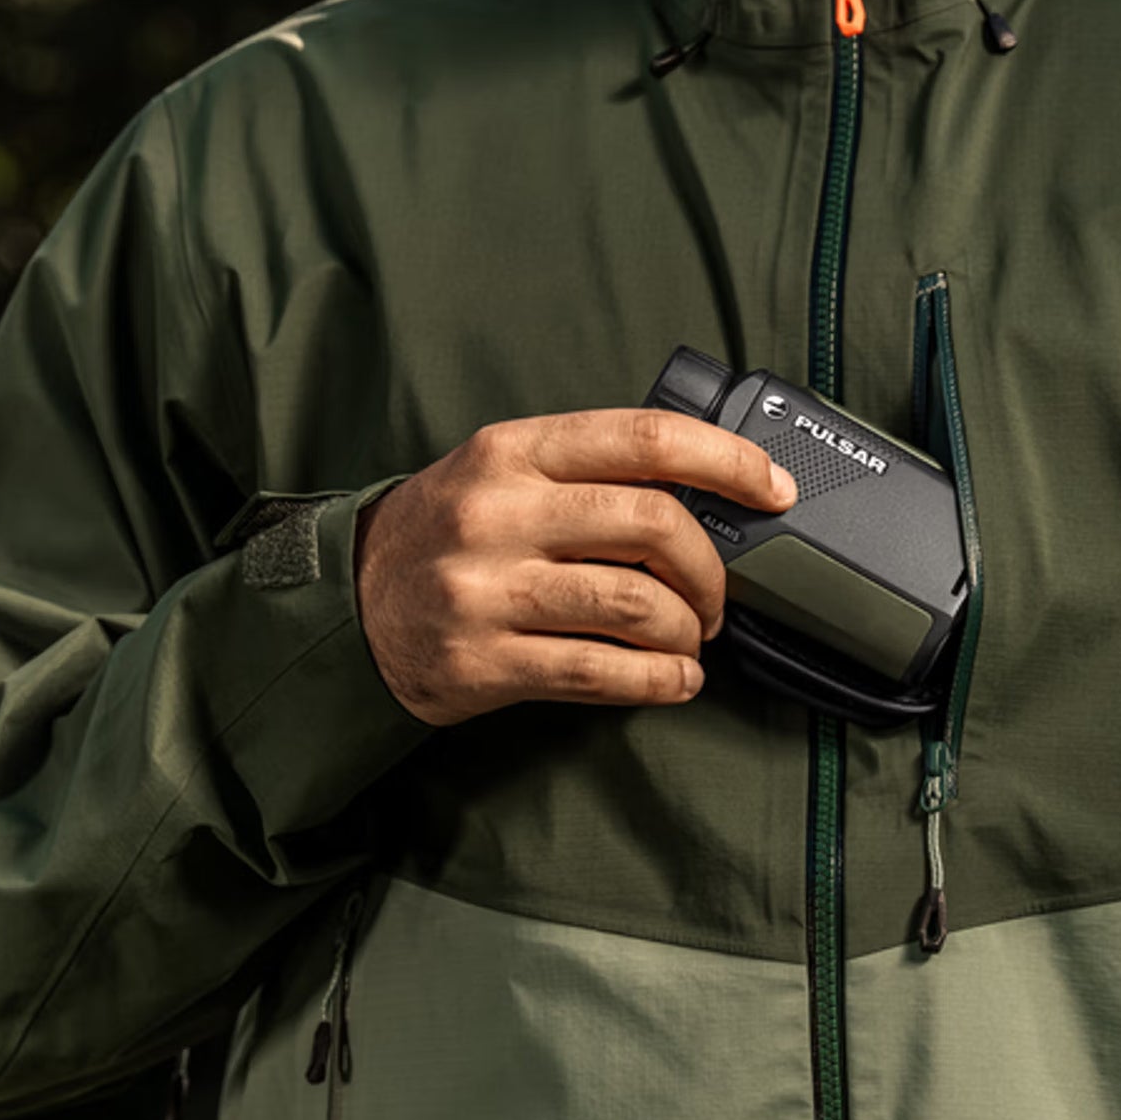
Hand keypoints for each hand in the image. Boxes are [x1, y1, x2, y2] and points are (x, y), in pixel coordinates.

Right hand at [354, 409, 797, 725]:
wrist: (346, 606)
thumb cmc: (448, 534)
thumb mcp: (503, 472)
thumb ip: (590, 473)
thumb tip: (711, 493)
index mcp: (513, 451)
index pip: (645, 439)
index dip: (727, 462)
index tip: (774, 488)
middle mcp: (498, 513)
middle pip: (652, 524)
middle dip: (709, 567)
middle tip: (717, 596)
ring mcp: (486, 590)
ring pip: (634, 604)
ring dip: (686, 630)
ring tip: (689, 640)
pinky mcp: (482, 662)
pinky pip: (599, 672)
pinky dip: (657, 680)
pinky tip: (672, 680)